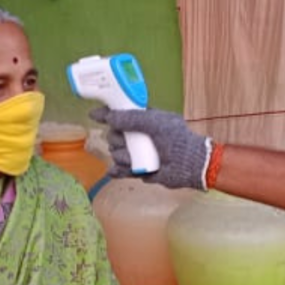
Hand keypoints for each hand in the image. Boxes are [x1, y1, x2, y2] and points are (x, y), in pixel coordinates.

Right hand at [89, 107, 210, 189]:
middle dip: (117, 140)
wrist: (189, 164)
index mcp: (143, 120)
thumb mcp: (155, 122)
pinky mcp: (138, 170)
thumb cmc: (176, 139)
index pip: (120, 114)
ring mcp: (138, 153)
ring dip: (123, 157)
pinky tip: (114, 171)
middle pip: (114, 135)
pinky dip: (117, 171)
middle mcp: (138, 136)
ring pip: (116, 153)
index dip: (107, 114)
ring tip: (135, 160)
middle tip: (127, 142)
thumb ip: (131, 117)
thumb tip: (110, 118)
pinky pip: (120, 170)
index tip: (94, 115)